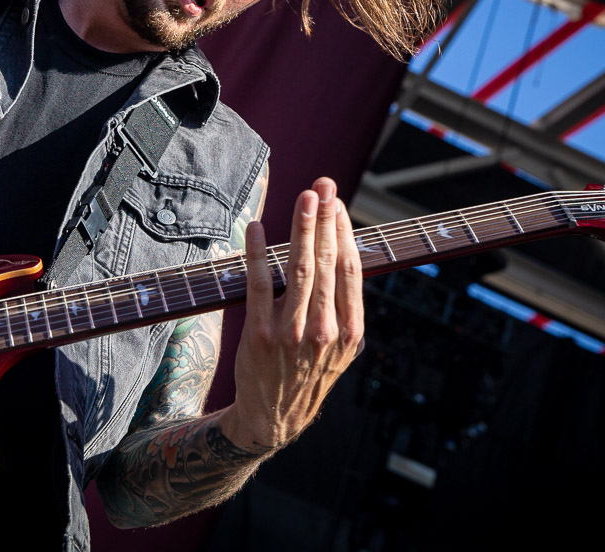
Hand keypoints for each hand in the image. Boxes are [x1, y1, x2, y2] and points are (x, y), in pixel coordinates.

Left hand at [224, 177, 362, 451]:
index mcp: (350, 331)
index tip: (337, 203)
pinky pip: (259, 284)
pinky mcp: (260, 334)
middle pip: (327, 262)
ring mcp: (292, 332)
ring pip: (299, 268)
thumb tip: (342, 254)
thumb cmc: (307, 375)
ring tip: (303, 197)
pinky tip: (254, 228)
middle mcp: (324, 330)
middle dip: (326, 218)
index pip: (350, 269)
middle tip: (323, 185)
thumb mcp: (340, 349)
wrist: (274, 419)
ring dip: (301, 228)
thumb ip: (344, 307)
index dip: (345, 232)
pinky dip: (257, 253)